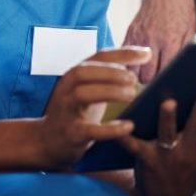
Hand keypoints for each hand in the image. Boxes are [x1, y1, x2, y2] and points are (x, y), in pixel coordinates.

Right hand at [38, 47, 150, 168]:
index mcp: (75, 74)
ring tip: (132, 95)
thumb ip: (110, 75)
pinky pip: (90, 130)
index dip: (123, 53)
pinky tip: (128, 126)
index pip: (99, 56)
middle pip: (84, 71)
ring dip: (109, 92)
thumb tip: (145, 57)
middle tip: (134, 78)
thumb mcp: (89, 89)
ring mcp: (66, 110)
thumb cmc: (77, 111)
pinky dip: (110, 128)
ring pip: (83, 94)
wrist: (48, 141)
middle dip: (111, 72)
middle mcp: (67, 88)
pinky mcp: (71, 133)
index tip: (146, 54)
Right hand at [123, 0, 195, 82]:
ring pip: (134, 70)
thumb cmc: (182, 9)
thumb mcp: (191, 30)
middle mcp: (153, 39)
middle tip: (158, 84)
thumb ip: (185, 51)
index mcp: (170, 40)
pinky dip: (129, 64)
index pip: (165, 73)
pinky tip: (137, 65)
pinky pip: (125, 56)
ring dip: (140, 76)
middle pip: (148, 76)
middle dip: (153, 83)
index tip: (169, 88)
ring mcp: (139, 36)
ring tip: (148, 75)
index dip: (167, 82)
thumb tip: (182, 72)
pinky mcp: (130, 32)